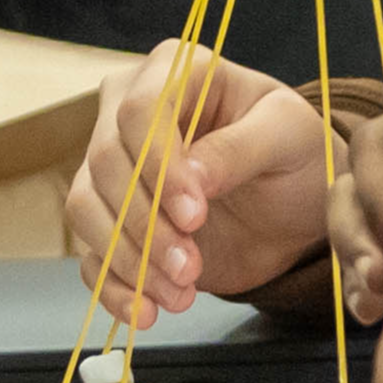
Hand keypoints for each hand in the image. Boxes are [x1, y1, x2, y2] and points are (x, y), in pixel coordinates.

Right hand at [61, 44, 340, 311]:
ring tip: (181, 292)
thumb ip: (241, 149)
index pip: (141, 111)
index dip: (158, 165)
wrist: (296, 204)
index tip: (194, 214)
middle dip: (145, 223)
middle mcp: (130, 113)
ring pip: (86, 208)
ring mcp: (115, 169)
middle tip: (191, 267)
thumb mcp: (288, 136)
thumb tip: (191, 177)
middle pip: (104, 162)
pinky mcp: (113, 221)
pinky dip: (114, 288)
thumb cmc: (296, 152)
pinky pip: (91, 254)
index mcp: (175, 72)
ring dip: (129, 259)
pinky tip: (147, 311)